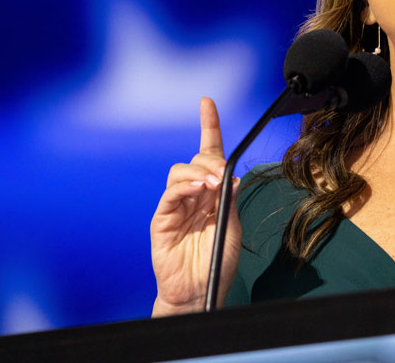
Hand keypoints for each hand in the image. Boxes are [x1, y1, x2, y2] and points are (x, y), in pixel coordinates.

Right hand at [150, 97, 241, 314]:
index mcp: (211, 192)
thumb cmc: (216, 260)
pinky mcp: (162, 218)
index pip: (209, 153)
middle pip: (196, 159)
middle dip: (210, 159)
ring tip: (212, 185)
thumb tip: (232, 176)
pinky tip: (197, 190)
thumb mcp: (232, 225)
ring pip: (180, 171)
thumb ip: (229, 200)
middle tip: (221, 174)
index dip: (208, 127)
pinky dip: (183, 186)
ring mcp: (176, 205)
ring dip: (198, 172)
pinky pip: (170, 193)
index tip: (207, 103)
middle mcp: (192, 194)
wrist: (200, 290)